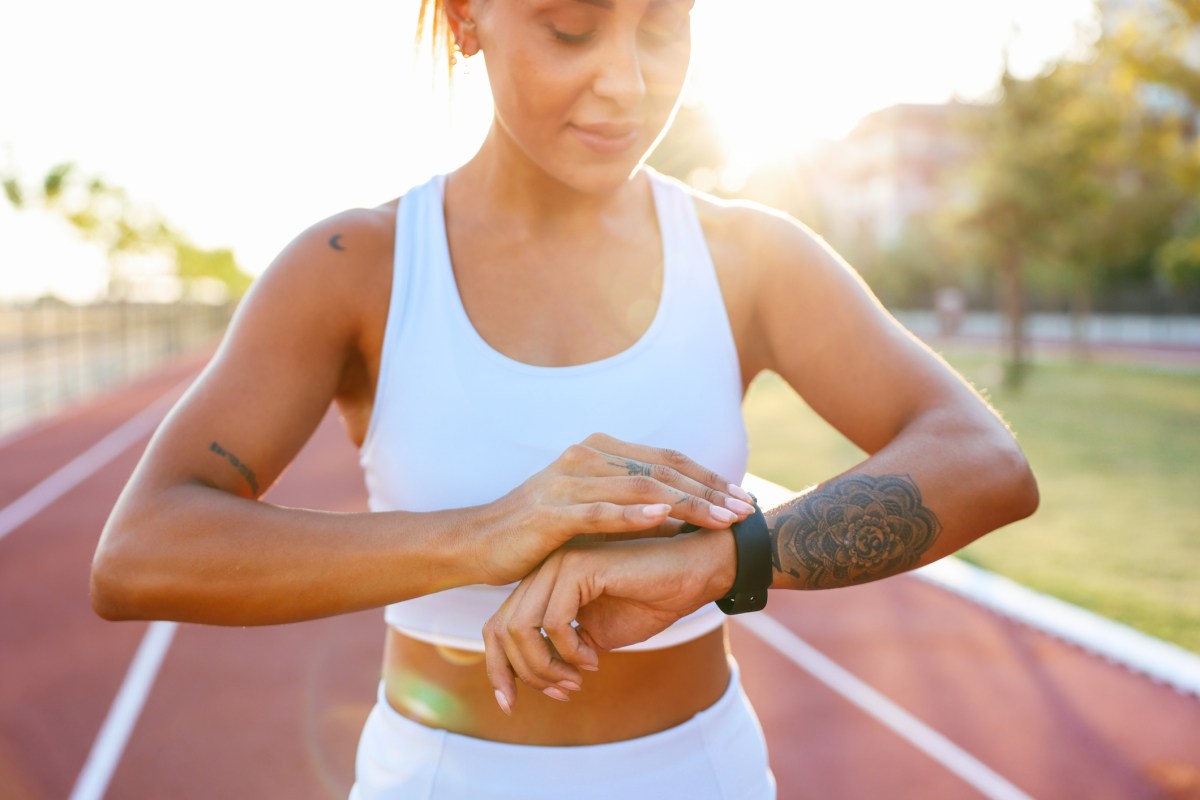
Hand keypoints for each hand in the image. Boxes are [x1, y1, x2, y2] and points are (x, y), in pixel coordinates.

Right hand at [472, 432, 754, 585]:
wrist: (476, 543)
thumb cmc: (537, 533)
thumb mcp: (592, 515)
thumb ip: (631, 510)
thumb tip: (683, 520)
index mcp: (599, 453)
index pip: (665, 460)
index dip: (707, 478)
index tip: (742, 497)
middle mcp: (586, 457)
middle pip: (661, 471)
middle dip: (708, 491)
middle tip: (745, 510)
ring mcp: (567, 481)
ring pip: (639, 488)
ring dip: (687, 503)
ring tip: (721, 518)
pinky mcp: (551, 511)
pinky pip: (600, 511)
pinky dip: (635, 514)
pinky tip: (666, 518)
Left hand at [482, 530, 735, 712]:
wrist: (693, 573)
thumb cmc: (651, 600)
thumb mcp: (596, 636)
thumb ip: (562, 651)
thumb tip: (535, 678)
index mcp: (545, 584)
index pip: (499, 628)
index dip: (500, 669)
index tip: (510, 704)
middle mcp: (544, 570)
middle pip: (501, 630)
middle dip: (524, 674)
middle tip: (562, 693)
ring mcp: (558, 564)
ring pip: (522, 629)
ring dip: (547, 667)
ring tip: (577, 681)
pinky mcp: (577, 566)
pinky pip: (554, 622)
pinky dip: (570, 651)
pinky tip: (594, 658)